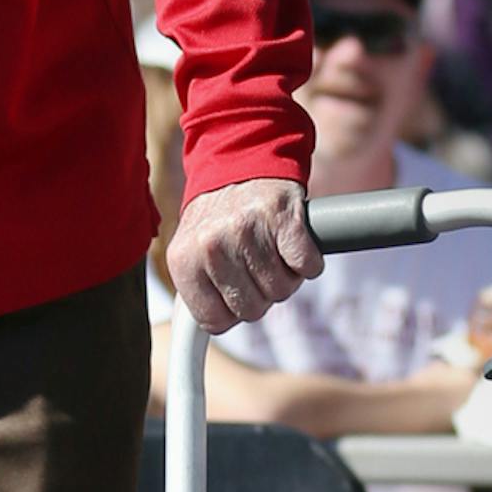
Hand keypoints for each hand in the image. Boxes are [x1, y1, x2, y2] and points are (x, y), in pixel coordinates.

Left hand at [166, 177, 321, 332]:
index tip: (234, 294)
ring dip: (284, 277)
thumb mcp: (190, 249)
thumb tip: (205, 332)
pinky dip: (307, 262)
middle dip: (259, 294)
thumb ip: (196, 289)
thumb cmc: (219, 215)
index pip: (214, 321)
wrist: (244, 159)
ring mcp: (249, 232)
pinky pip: (307, 268)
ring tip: (271, 251)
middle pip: (252, 311)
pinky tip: (292, 245)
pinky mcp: (285, 220)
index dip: (230, 312)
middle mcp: (213, 246)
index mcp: (184, 259)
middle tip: (254, 265)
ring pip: (281, 291)